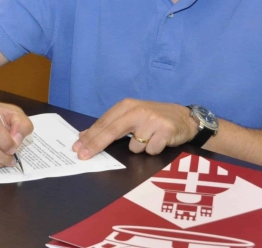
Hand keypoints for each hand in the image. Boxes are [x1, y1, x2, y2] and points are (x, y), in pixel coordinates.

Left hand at [72, 99, 197, 159]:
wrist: (184, 118)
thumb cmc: (153, 118)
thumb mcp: (131, 116)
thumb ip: (110, 124)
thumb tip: (85, 136)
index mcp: (126, 105)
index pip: (103, 123)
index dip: (90, 136)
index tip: (77, 147)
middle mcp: (137, 111)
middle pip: (111, 131)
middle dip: (95, 145)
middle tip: (83, 156)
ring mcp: (152, 121)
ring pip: (134, 146)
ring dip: (139, 148)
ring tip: (149, 139)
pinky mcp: (165, 131)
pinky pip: (150, 150)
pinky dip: (153, 150)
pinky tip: (159, 141)